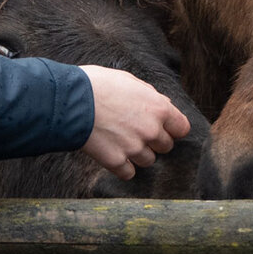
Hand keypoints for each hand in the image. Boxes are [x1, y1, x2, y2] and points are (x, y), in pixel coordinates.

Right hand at [79, 65, 192, 181]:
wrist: (70, 101)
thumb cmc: (97, 84)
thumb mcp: (128, 80)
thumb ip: (150, 95)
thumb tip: (164, 105)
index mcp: (159, 109)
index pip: (182, 128)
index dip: (172, 128)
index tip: (162, 127)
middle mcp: (151, 131)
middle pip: (166, 146)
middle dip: (153, 141)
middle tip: (135, 132)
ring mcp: (135, 148)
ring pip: (148, 161)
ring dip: (138, 154)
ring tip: (120, 141)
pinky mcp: (117, 162)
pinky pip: (129, 173)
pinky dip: (122, 167)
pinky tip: (112, 154)